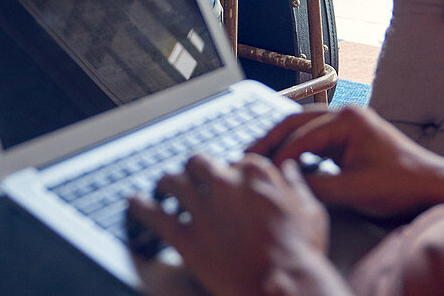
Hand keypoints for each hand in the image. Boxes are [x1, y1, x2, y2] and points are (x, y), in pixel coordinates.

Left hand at [127, 153, 346, 295]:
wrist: (283, 286)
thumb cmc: (301, 253)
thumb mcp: (310, 210)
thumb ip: (296, 184)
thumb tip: (289, 169)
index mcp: (255, 173)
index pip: (234, 160)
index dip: (230, 173)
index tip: (229, 183)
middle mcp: (225, 184)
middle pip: (199, 163)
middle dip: (194, 169)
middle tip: (191, 178)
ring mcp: (204, 210)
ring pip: (173, 182)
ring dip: (167, 183)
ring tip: (162, 186)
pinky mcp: (188, 239)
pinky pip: (156, 217)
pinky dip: (141, 208)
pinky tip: (133, 203)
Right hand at [250, 106, 443, 218]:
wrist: (432, 184)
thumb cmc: (402, 183)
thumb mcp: (357, 189)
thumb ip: (319, 187)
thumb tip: (287, 186)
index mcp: (347, 119)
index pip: (302, 136)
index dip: (280, 156)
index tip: (262, 173)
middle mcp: (345, 115)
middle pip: (297, 121)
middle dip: (271, 138)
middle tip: (246, 152)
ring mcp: (348, 124)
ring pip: (304, 128)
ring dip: (282, 141)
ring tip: (258, 154)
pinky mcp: (350, 137)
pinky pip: (316, 138)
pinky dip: (298, 148)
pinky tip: (284, 159)